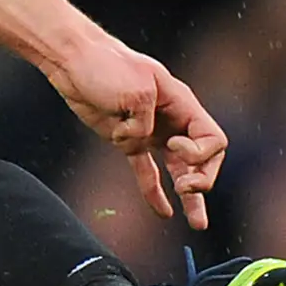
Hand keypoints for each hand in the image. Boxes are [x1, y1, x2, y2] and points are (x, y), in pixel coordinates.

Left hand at [48, 33, 228, 228]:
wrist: (73, 61)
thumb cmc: (105, 65)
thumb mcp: (135, 88)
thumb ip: (144, 120)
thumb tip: (138, 141)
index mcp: (181, 104)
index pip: (212, 139)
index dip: (200, 154)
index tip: (173, 148)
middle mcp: (172, 120)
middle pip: (203, 158)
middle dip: (201, 179)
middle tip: (185, 189)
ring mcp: (151, 132)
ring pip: (179, 170)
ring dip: (190, 197)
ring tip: (198, 224)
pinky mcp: (128, 142)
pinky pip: (147, 173)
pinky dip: (154, 193)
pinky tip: (163, 213)